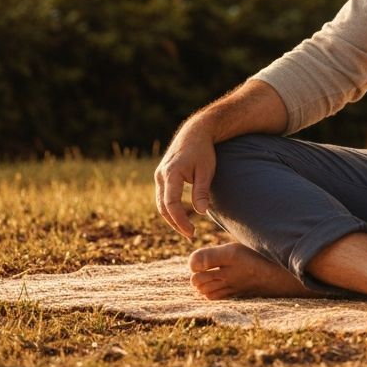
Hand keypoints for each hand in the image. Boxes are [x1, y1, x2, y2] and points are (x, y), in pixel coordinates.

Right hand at [154, 122, 215, 239]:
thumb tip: (201, 212)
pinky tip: (182, 216)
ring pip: (161, 204)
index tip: (192, 232)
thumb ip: (201, 191)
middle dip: (176, 223)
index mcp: (171, 173)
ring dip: (172, 218)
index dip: (180, 221)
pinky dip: (171, 209)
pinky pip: (163, 197)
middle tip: (191, 235)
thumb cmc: (203, 151)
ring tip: (187, 230)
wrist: (195, 132)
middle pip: (163, 207)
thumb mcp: (207, 170)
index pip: (171, 204)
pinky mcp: (162, 176)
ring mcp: (159, 176)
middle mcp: (161, 175)